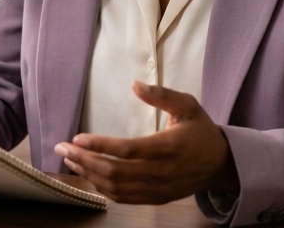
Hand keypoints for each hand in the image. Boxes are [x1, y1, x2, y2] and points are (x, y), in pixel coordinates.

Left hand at [55, 82, 238, 203]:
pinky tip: (89, 175)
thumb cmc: (201, 132)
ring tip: (70, 159)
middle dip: (84, 160)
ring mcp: (157, 189)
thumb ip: (162, 95)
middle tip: (62, 148)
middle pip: (115, 171)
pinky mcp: (155, 198)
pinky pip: (124, 198)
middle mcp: (161, 172)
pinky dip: (102, 188)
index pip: (127, 149)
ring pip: (116, 188)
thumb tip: (135, 85)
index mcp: (168, 147)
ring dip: (89, 174)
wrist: (221, 165)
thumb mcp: (188, 105)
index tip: (77, 138)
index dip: (99, 145)